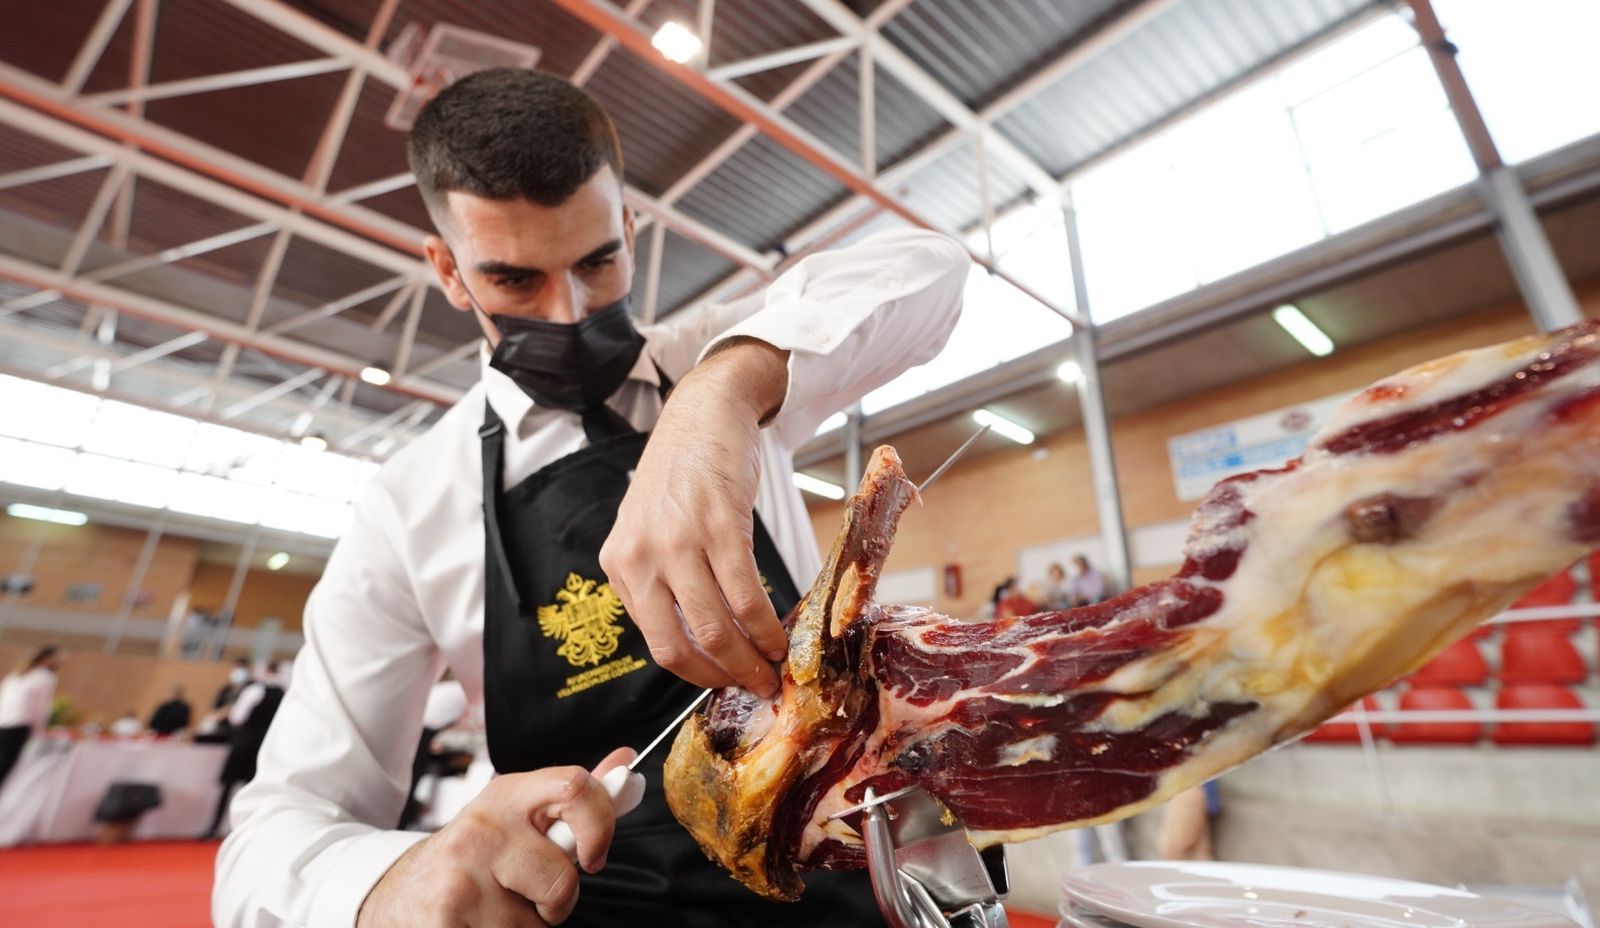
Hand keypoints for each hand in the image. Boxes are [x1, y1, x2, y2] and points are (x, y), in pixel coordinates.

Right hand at [356, 747, 632, 926]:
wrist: (397, 895)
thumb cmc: (471, 860)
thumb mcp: (515, 818)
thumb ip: (570, 799)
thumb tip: (625, 762)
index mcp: (506, 796)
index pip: (574, 787)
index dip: (601, 826)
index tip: (594, 856)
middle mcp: (482, 829)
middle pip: (562, 880)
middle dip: (557, 902)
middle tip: (528, 894)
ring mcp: (460, 877)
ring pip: (536, 926)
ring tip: (492, 911)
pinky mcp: (445, 919)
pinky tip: (475, 926)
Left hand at [600, 339, 790, 696]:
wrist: (704, 411)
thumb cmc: (683, 472)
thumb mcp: (650, 528)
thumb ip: (662, 579)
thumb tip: (701, 642)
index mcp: (620, 564)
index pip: (656, 643)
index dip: (697, 675)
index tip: (726, 685)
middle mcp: (640, 557)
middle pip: (682, 647)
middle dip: (725, 678)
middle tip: (756, 689)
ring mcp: (678, 542)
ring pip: (716, 629)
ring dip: (752, 660)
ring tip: (775, 669)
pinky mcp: (719, 526)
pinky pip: (745, 597)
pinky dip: (767, 628)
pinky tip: (781, 637)